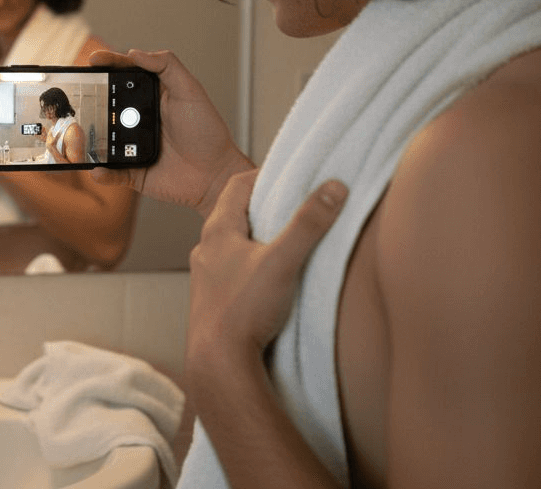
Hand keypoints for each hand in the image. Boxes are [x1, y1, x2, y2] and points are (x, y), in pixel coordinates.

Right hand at [88, 49, 253, 216]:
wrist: (216, 175)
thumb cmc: (207, 132)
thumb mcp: (190, 91)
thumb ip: (167, 66)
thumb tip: (135, 53)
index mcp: (151, 97)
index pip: (124, 75)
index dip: (108, 65)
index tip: (92, 60)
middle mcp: (139, 119)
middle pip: (107, 106)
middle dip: (90, 101)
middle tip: (77, 95)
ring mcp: (133, 146)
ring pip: (102, 140)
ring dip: (87, 139)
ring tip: (78, 134)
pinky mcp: (133, 171)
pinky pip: (111, 172)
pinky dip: (102, 172)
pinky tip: (97, 169)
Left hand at [187, 173, 347, 363]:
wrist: (219, 363)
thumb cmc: (243, 312)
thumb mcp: (283, 261)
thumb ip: (309, 223)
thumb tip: (334, 188)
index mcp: (217, 231)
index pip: (236, 185)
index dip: (264, 176)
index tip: (288, 177)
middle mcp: (206, 251)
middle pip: (234, 215)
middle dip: (263, 208)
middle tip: (292, 208)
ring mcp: (206, 277)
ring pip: (232, 246)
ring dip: (256, 240)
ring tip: (284, 244)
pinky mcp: (212, 301)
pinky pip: (232, 272)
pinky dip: (251, 266)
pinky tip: (269, 280)